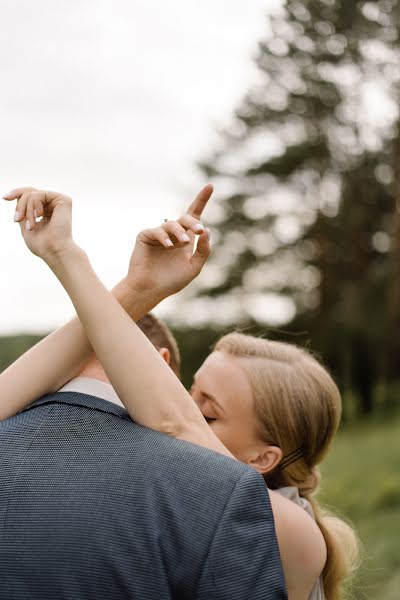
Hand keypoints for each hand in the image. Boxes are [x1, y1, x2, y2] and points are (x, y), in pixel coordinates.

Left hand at [3, 187, 74, 260]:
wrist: (53, 251)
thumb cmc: (42, 244)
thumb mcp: (26, 223)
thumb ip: (23, 209)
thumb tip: (17, 196)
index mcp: (48, 210)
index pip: (31, 195)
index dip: (17, 193)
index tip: (5, 198)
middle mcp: (54, 205)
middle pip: (30, 192)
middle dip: (20, 206)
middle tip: (18, 220)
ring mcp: (59, 202)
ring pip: (32, 193)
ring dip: (26, 210)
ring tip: (30, 225)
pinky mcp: (63, 200)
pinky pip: (38, 194)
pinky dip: (32, 206)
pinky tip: (39, 216)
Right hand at [125, 184, 212, 298]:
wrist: (150, 290)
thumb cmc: (171, 281)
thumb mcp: (193, 267)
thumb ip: (203, 251)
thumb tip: (208, 230)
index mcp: (185, 239)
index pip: (194, 216)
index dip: (201, 200)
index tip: (210, 185)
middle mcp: (173, 234)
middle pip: (185, 218)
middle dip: (194, 222)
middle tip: (200, 230)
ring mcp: (158, 234)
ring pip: (171, 224)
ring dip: (180, 232)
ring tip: (184, 242)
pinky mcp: (145, 236)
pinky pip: (157, 231)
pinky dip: (164, 237)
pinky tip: (169, 245)